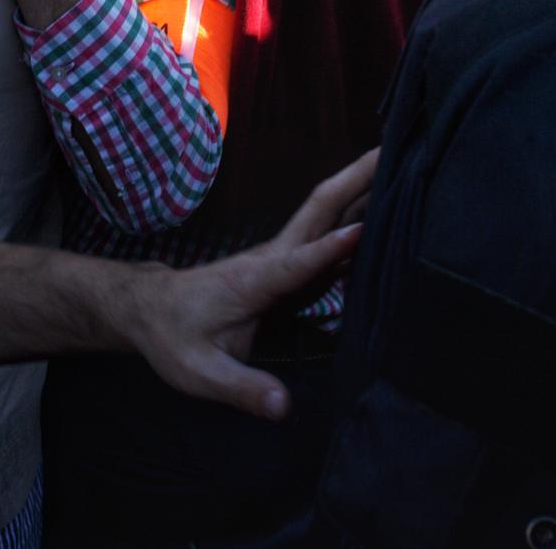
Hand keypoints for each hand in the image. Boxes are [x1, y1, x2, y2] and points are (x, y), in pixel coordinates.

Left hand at [122, 150, 376, 420]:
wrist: (150, 310)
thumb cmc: (172, 337)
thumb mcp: (198, 372)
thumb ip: (241, 389)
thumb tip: (282, 407)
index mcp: (255, 280)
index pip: (297, 261)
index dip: (330, 249)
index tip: (364, 231)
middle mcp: (273, 258)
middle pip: (320, 209)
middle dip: (356, 179)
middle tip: (396, 149)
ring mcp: (282, 256)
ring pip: (326, 213)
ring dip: (362, 187)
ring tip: (405, 164)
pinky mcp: (288, 265)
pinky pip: (328, 232)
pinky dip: (358, 213)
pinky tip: (385, 210)